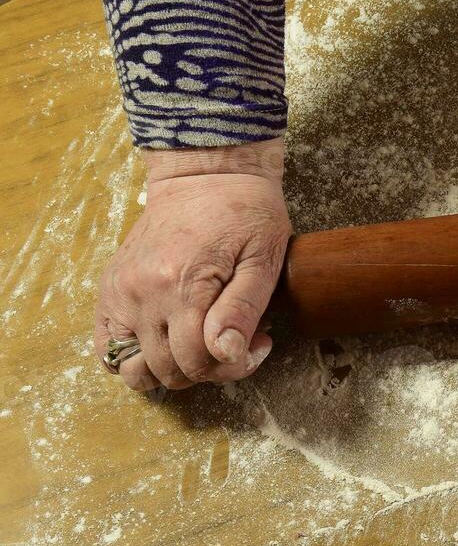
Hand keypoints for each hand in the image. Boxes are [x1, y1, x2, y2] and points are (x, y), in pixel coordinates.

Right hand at [94, 138, 290, 391]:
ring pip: (134, 367)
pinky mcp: (110, 288)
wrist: (206, 175)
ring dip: (171, 369)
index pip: (198, 361)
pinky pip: (106, 346)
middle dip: (208, 370)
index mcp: (181, 286)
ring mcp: (120, 291)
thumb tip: (227, 354)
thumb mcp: (262, 259)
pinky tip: (167, 344)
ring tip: (202, 346)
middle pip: (168, 369)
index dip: (234, 365)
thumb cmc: (245, 214)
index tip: (259, 344)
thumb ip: (242, 309)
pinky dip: (133, 358)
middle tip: (235, 343)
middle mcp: (141, 293)